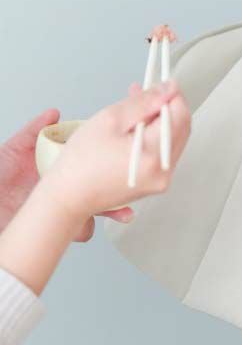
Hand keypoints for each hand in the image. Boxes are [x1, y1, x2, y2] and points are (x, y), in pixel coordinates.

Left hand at [0, 110, 128, 242]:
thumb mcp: (11, 151)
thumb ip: (32, 132)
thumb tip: (53, 114)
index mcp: (57, 169)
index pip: (89, 162)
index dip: (106, 160)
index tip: (118, 157)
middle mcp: (65, 189)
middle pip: (100, 185)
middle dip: (118, 187)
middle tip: (127, 185)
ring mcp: (64, 209)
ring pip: (97, 208)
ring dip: (112, 210)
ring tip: (120, 211)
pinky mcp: (60, 229)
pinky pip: (82, 230)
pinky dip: (85, 229)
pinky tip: (83, 226)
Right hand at [42, 80, 190, 226]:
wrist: (69, 197)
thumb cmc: (82, 161)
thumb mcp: (111, 120)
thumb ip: (144, 102)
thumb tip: (169, 88)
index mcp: (154, 155)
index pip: (180, 116)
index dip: (174, 95)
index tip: (164, 82)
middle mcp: (164, 171)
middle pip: (180, 129)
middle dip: (166, 106)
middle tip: (147, 91)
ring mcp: (161, 180)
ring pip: (172, 140)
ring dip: (160, 120)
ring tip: (137, 106)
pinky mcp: (155, 183)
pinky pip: (163, 152)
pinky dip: (154, 136)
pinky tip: (137, 126)